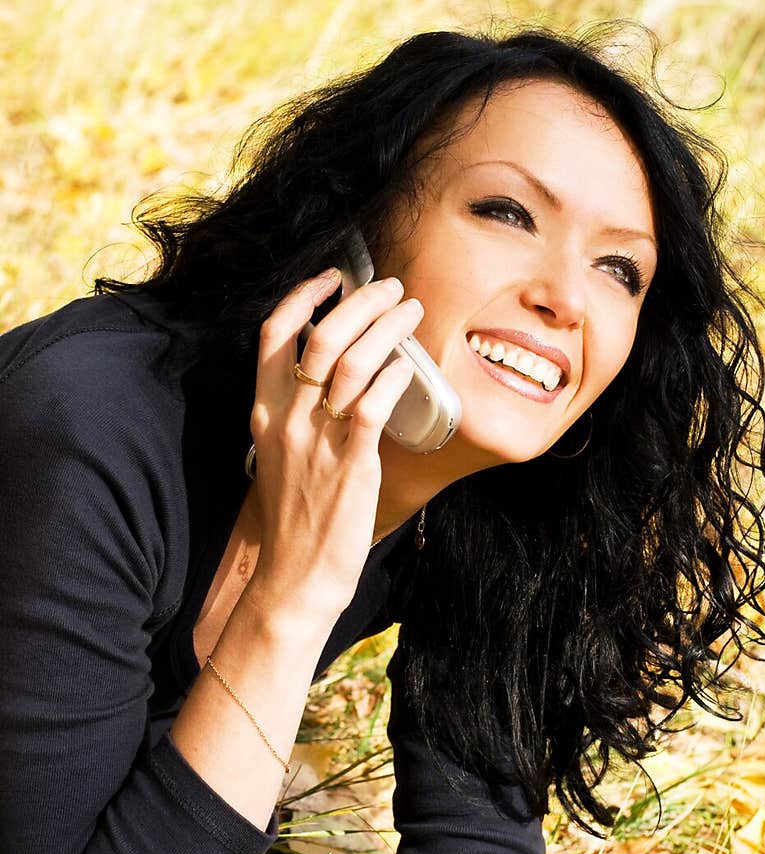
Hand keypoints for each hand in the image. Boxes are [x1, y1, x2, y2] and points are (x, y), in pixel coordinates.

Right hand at [245, 267, 421, 619]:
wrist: (295, 576)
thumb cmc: (295, 519)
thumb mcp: (279, 459)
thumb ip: (296, 417)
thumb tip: (334, 379)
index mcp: (264, 413)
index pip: (273, 334)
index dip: (303, 295)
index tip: (333, 277)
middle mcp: (287, 420)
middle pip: (320, 335)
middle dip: (360, 300)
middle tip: (389, 287)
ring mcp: (318, 441)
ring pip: (353, 361)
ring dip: (387, 327)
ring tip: (410, 311)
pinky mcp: (352, 465)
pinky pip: (375, 405)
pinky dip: (395, 376)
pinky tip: (409, 366)